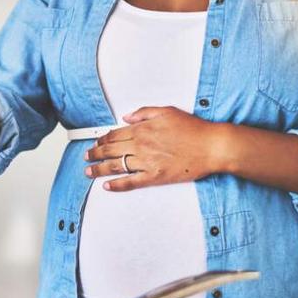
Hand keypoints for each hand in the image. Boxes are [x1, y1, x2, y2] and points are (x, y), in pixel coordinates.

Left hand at [84, 106, 231, 191]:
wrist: (211, 146)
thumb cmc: (193, 130)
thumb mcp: (167, 111)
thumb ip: (144, 113)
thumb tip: (127, 117)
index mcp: (143, 129)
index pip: (114, 134)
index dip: (102, 139)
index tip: (95, 142)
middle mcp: (141, 146)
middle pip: (110, 150)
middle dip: (95, 154)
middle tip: (87, 157)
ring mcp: (146, 163)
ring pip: (115, 166)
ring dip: (99, 169)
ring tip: (89, 171)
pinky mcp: (155, 177)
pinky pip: (130, 182)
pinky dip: (116, 185)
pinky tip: (107, 186)